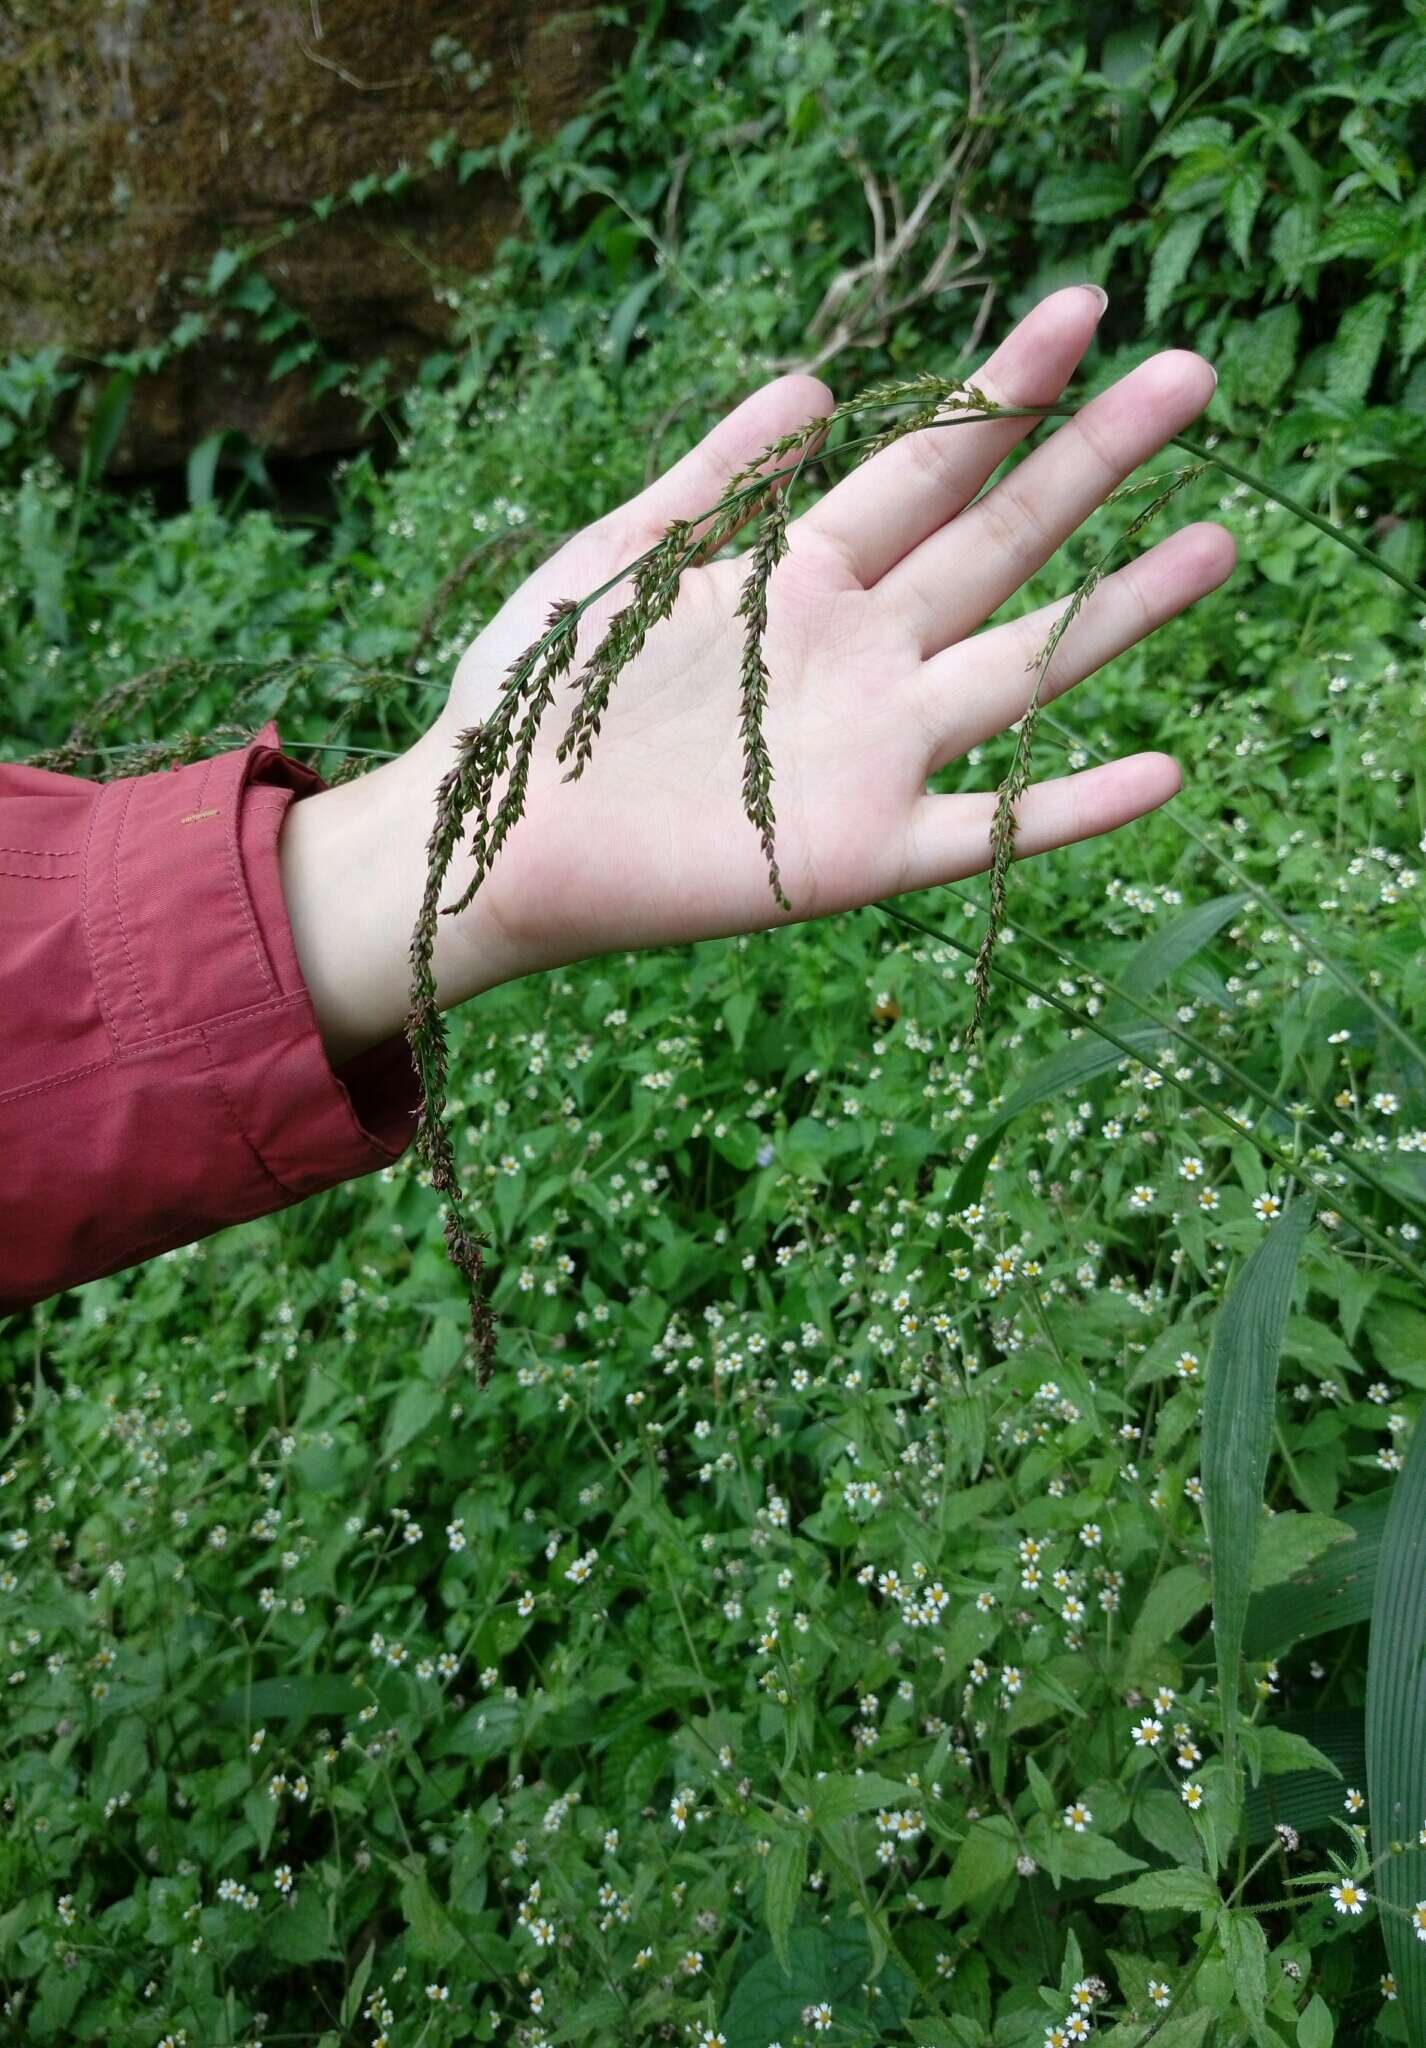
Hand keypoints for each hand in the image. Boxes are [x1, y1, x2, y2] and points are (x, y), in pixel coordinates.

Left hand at [280, 285, 1232, 1065]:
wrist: (489, 837)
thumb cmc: (537, 696)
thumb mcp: (618, 557)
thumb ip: (713, 474)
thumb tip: (818, 380)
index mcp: (802, 574)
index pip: (928, 468)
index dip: (1003, 390)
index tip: (1081, 307)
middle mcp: (860, 654)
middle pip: (997, 544)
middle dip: (1091, 462)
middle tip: (1193, 377)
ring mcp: (870, 752)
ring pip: (1018, 669)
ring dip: (1117, 612)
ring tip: (1212, 543)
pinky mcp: (859, 854)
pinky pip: (983, 832)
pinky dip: (1066, 811)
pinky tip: (1158, 773)